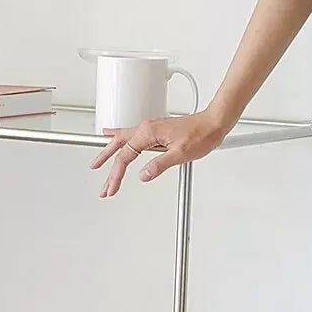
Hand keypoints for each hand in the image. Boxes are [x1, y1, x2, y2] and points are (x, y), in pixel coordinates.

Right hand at [89, 111, 225, 196]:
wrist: (213, 123)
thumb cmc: (201, 135)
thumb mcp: (180, 154)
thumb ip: (159, 164)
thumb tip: (143, 175)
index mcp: (148, 133)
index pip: (125, 157)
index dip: (116, 175)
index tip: (111, 188)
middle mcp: (146, 128)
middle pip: (119, 148)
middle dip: (106, 166)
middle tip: (102, 184)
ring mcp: (150, 128)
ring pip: (122, 140)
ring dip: (109, 152)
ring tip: (98, 162)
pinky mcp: (155, 129)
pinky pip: (131, 134)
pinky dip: (119, 139)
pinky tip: (112, 136)